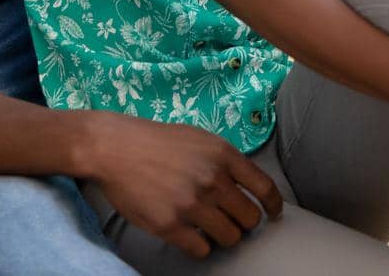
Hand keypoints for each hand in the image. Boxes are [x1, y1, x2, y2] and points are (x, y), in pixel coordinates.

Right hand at [76, 112, 282, 258]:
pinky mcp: (171, 225)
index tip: (273, 214)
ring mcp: (192, 204)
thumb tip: (246, 185)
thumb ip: (224, 160)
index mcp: (222, 155)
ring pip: (230, 238)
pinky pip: (202, 250)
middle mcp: (212, 180)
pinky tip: (189, 234)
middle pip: (250, 219)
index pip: (264, 188)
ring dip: (222, 236)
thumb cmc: (155, 141)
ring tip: (208, 227)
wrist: (114, 148)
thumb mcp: (198, 138)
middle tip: (229, 219)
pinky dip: (199, 246)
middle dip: (243, 222)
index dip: (274, 206)